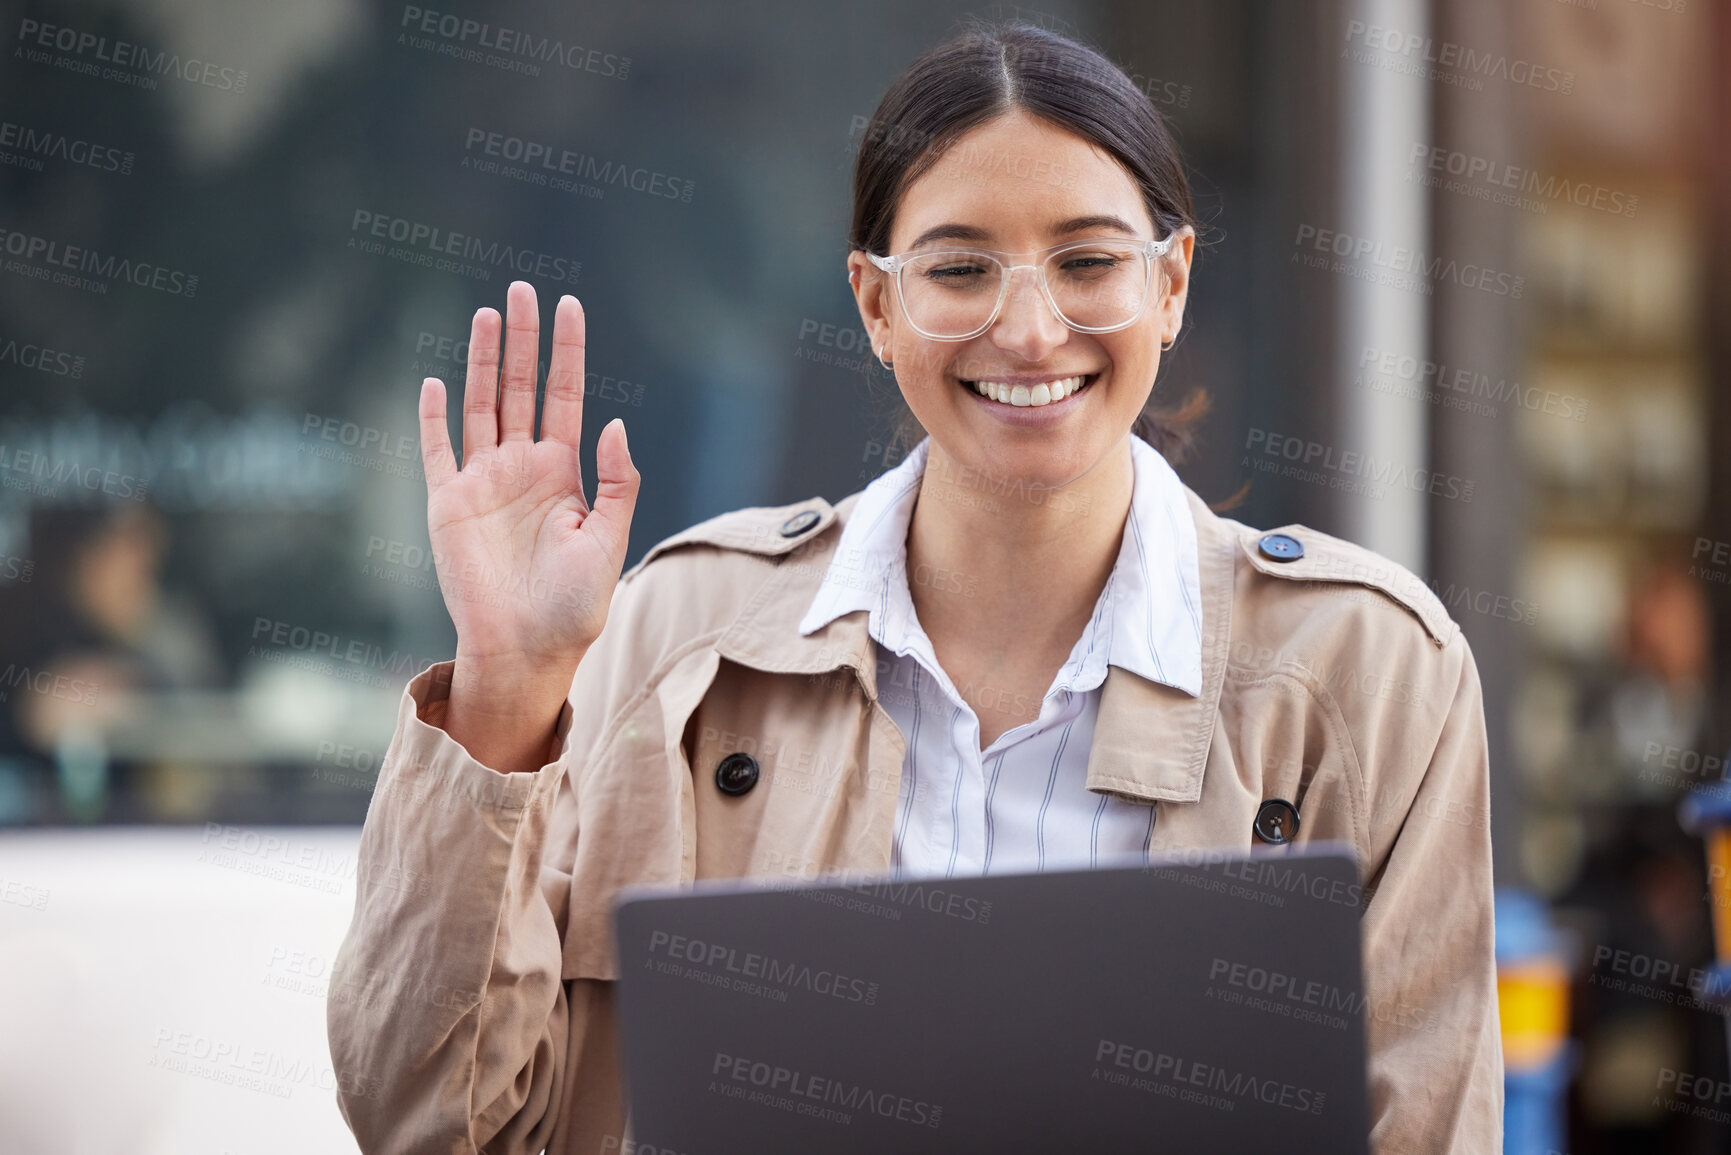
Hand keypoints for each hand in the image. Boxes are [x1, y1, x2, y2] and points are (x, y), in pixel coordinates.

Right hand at [419, 281, 639, 682]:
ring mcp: (482, 483)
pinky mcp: (447, 505)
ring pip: (480, 405)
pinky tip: (435, 379)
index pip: (564, 396)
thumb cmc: (574, 606)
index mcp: (563, 474)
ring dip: (482, 360)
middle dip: (522, 339)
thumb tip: (616, 423)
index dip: (567, 352)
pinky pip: (436, 450)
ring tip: (488, 313)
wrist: (526, 650)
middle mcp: (522, 469)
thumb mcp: (609, 540)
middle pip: (519, 388)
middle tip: (522, 289)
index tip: (570, 305)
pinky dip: (432, 416)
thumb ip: (617, 482)